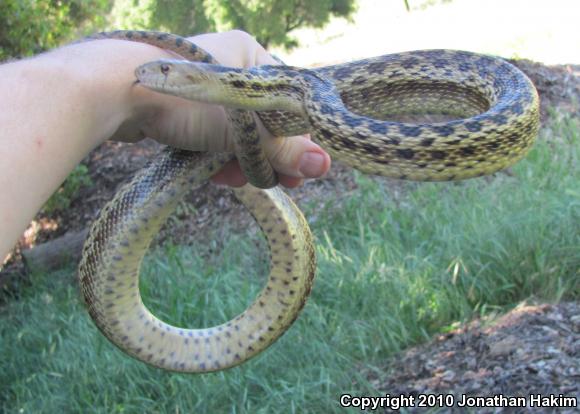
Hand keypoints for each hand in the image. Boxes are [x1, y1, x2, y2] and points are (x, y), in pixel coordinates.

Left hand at [112, 30, 330, 187]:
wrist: (111, 94)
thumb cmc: (183, 101)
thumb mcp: (239, 130)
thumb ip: (282, 149)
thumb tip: (325, 166)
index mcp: (251, 56)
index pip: (288, 102)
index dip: (296, 139)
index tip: (299, 171)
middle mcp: (229, 65)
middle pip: (262, 120)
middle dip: (265, 155)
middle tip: (276, 183)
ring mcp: (202, 86)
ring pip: (235, 131)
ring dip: (239, 161)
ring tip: (238, 182)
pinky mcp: (181, 106)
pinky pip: (210, 133)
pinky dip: (215, 154)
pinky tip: (216, 175)